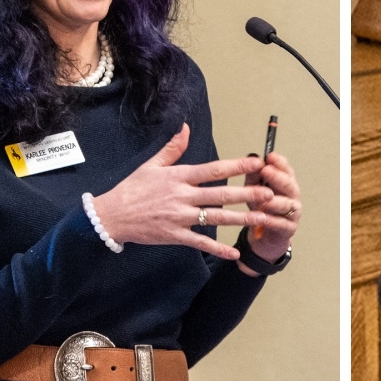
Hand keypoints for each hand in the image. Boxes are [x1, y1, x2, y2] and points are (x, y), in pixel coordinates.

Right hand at [91, 124, 271, 259]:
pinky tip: (235, 252)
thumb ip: (173, 148)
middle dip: (247, 194)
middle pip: (220, 195)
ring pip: (216, 218)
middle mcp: (182, 196)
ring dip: (240, 219)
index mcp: (179, 176)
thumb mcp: (151, 165)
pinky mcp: (175, 235)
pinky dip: (217, 248)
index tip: (257, 164)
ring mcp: (180, 217)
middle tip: (270, 193)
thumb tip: (186, 128)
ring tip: (262, 218)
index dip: (236, 167)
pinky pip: (200, 242)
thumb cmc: (132, 188)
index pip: (213, 169)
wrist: (111, 215)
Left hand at [242, 150, 301, 267]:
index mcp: (286, 184)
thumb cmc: (262, 208)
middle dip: (278, 177)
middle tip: (266, 171)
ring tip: (265, 198)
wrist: (265, 235)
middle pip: (290, 185)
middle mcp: (292, 197)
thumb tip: (252, 157)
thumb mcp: (254, 190)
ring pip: (287, 205)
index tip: (270, 156)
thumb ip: (254, 176)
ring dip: (275, 200)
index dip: (280, 163)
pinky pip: (282, 224)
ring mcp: (293, 213)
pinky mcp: (288, 229)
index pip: (287, 170)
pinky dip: (272, 220)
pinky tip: (263, 217)